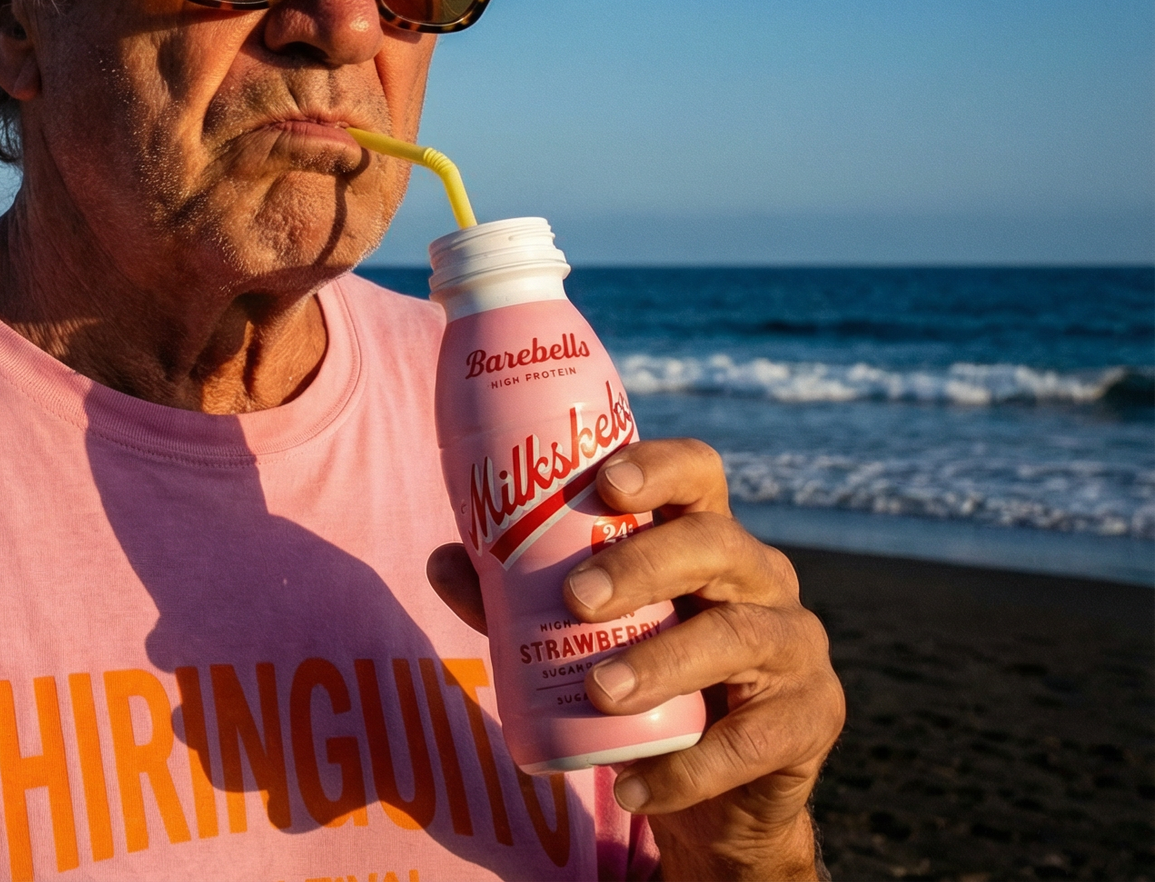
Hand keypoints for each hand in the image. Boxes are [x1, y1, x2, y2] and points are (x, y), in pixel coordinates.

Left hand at [427, 438, 844, 880]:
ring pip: (738, 637)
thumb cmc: (641, 674)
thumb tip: (442, 560)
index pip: (699, 475)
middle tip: (576, 599)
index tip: (605, 483)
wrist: (715, 785)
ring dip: (663, 662)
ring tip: (599, 691)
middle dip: (643, 566)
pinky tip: (633, 785)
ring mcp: (794, 647)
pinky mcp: (809, 719)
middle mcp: (761, 579)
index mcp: (705, 539)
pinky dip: (687, 767)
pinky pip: (753, 740)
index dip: (659, 467)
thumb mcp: (578, 632)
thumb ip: (513, 598)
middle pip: (715, 545)